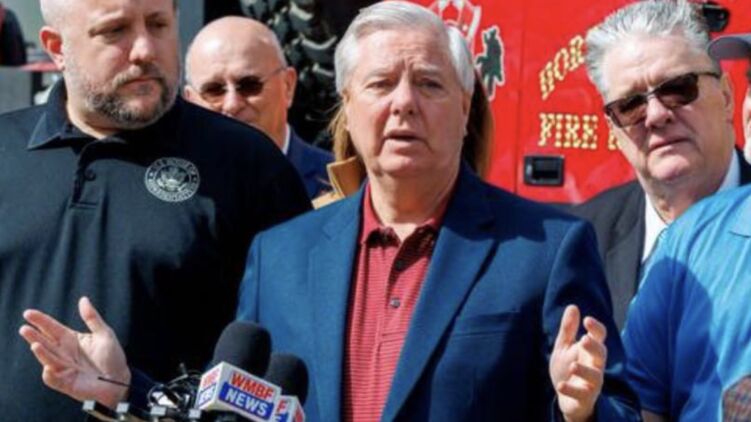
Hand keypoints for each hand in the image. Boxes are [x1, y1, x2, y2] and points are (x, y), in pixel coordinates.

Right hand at [18, 296, 130, 408]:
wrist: (119, 379)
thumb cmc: (112, 356)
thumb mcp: (104, 334)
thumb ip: (92, 318)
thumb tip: (83, 299)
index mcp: (71, 339)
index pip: (52, 328)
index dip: (41, 321)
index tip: (28, 313)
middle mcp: (64, 353)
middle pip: (45, 343)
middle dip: (34, 336)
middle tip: (25, 328)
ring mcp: (64, 368)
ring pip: (47, 360)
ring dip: (41, 353)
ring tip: (35, 345)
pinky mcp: (67, 383)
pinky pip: (54, 379)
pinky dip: (50, 375)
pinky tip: (48, 367)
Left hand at [549, 305, 606, 421]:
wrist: (566, 398)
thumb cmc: (567, 368)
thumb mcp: (564, 347)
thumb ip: (568, 329)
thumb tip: (573, 306)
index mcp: (590, 351)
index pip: (599, 337)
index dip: (596, 328)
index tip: (587, 320)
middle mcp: (595, 366)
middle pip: (601, 355)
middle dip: (594, 347)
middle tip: (584, 340)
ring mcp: (591, 383)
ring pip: (596, 377)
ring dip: (585, 371)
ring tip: (573, 366)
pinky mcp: (585, 398)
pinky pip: (582, 395)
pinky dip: (571, 390)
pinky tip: (561, 385)